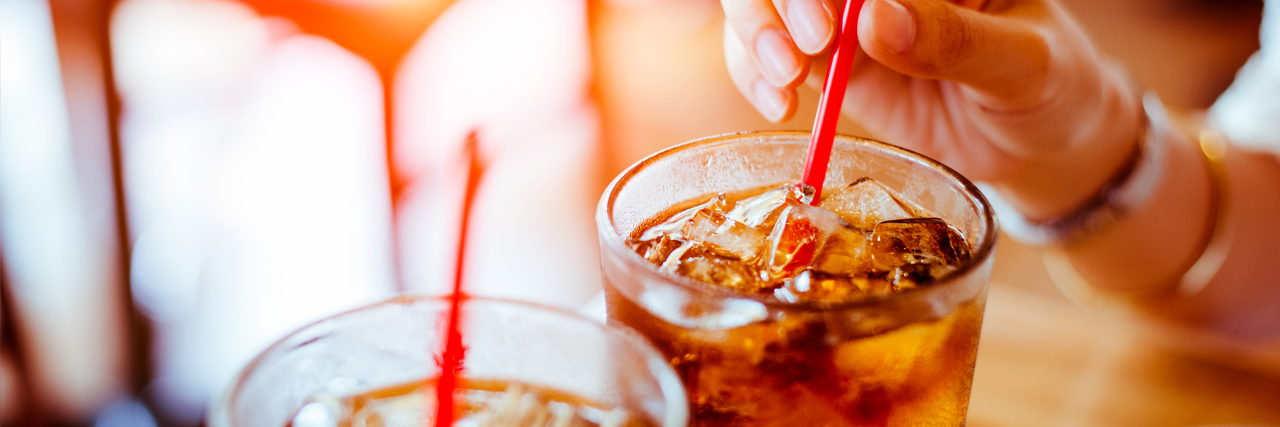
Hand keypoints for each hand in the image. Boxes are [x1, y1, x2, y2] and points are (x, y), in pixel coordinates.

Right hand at [723, 0, 1143, 218]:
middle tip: (797, 59)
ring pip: (763, 5)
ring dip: (754, 39)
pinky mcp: (828, 62)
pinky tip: (779, 106)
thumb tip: (877, 19)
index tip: (827, 26)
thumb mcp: (1021, 63)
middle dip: (775, 6)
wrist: (1040, 142)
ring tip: (783, 87)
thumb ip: (954, 40)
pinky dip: (753, 75)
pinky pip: (766, 56)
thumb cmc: (1049, 86)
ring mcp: (847, 17)